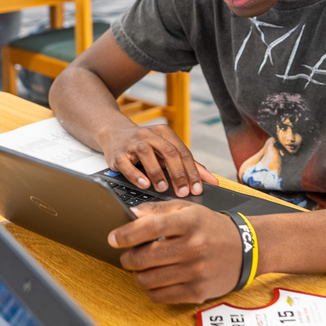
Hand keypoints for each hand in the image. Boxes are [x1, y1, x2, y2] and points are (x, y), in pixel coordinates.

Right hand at [99, 123, 217, 196]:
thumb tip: (212, 180)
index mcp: (165, 133)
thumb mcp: (166, 149)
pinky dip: (136, 174)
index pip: (183, 152)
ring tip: (164, 188)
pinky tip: (144, 184)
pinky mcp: (117, 153)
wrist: (114, 133)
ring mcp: (132, 142)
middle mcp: (149, 135)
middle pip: (168, 152)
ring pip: (147, 154)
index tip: (197, 189)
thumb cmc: (145, 144)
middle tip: (184, 192)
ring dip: (157, 172)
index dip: (192, 171)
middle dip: (178, 173)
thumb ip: (188, 164)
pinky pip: (126, 163)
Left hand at [108, 201, 243, 303]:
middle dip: (128, 258)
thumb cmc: (213, 228)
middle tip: (128, 255)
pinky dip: (151, 290)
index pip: (150, 227)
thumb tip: (132, 214)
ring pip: (148, 280)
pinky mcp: (197, 291)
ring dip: (138, 275)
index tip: (114, 238)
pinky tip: (155, 280)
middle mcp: (193, 247)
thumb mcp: (189, 210)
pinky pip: (160, 296)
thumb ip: (159, 210)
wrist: (246, 249)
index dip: (126, 234)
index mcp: (189, 222)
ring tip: (142, 269)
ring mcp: (195, 272)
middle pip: (143, 258)